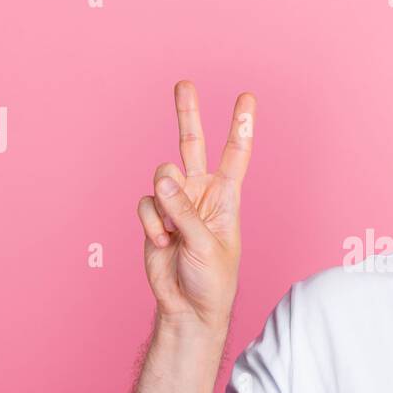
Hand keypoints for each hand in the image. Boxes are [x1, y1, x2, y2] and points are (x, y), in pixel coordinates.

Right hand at [137, 80, 255, 335]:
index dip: (241, 126)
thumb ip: (183, 210)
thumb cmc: (212, 280)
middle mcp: (201, 193)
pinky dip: (151, 223)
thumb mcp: (206, 245)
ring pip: (161, 177)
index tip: (247, 98)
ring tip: (173, 233)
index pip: (236, 155)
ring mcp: (176, 203)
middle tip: (184, 84)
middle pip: (193, 145)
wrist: (188, 308)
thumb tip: (161, 176)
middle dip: (188, 114)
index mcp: (226, 197)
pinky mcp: (155, 217)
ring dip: (165, 204)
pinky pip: (146, 204)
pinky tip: (162, 242)